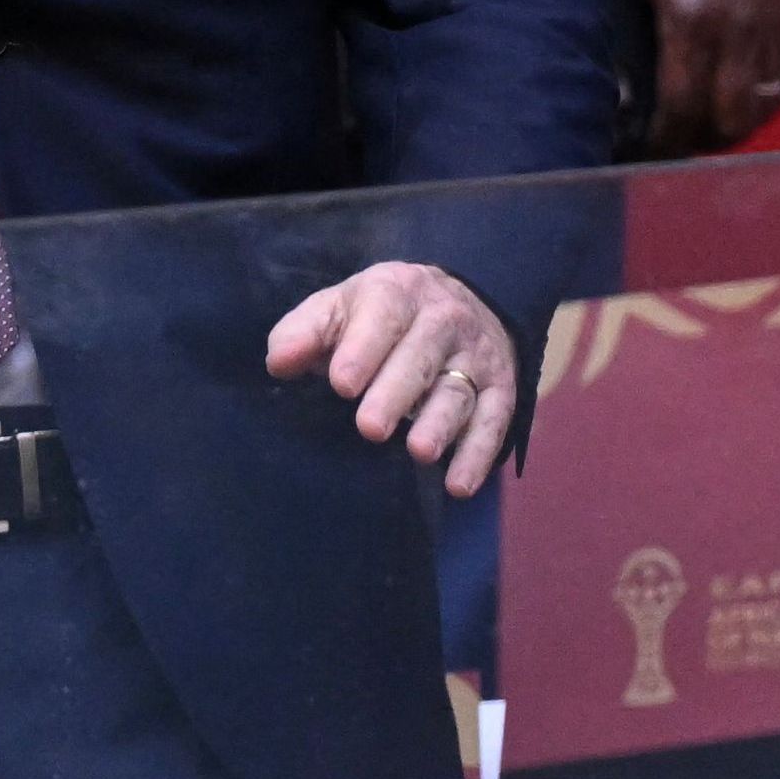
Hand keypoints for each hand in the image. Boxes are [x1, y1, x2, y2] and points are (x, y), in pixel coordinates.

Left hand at [264, 261, 520, 498]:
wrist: (457, 302)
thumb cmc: (378, 318)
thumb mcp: (340, 309)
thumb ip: (305, 333)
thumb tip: (278, 362)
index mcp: (398, 293)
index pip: (383, 316)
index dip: (364, 348)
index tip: (342, 383)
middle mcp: (443, 320)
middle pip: (421, 357)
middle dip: (396, 392)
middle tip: (370, 428)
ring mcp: (476, 357)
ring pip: (458, 392)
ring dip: (441, 424)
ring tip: (419, 452)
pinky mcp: (501, 390)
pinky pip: (493, 422)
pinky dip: (477, 454)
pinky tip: (458, 486)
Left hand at [595, 0, 779, 154]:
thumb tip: (555, 18)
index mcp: (693, 18)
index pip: (682, 107)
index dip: (661, 141)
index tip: (639, 151)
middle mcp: (740, 33)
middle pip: (730, 122)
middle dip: (698, 142)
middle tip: (669, 143)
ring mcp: (772, 28)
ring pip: (763, 108)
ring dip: (733, 126)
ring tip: (702, 129)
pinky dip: (765, 101)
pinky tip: (739, 100)